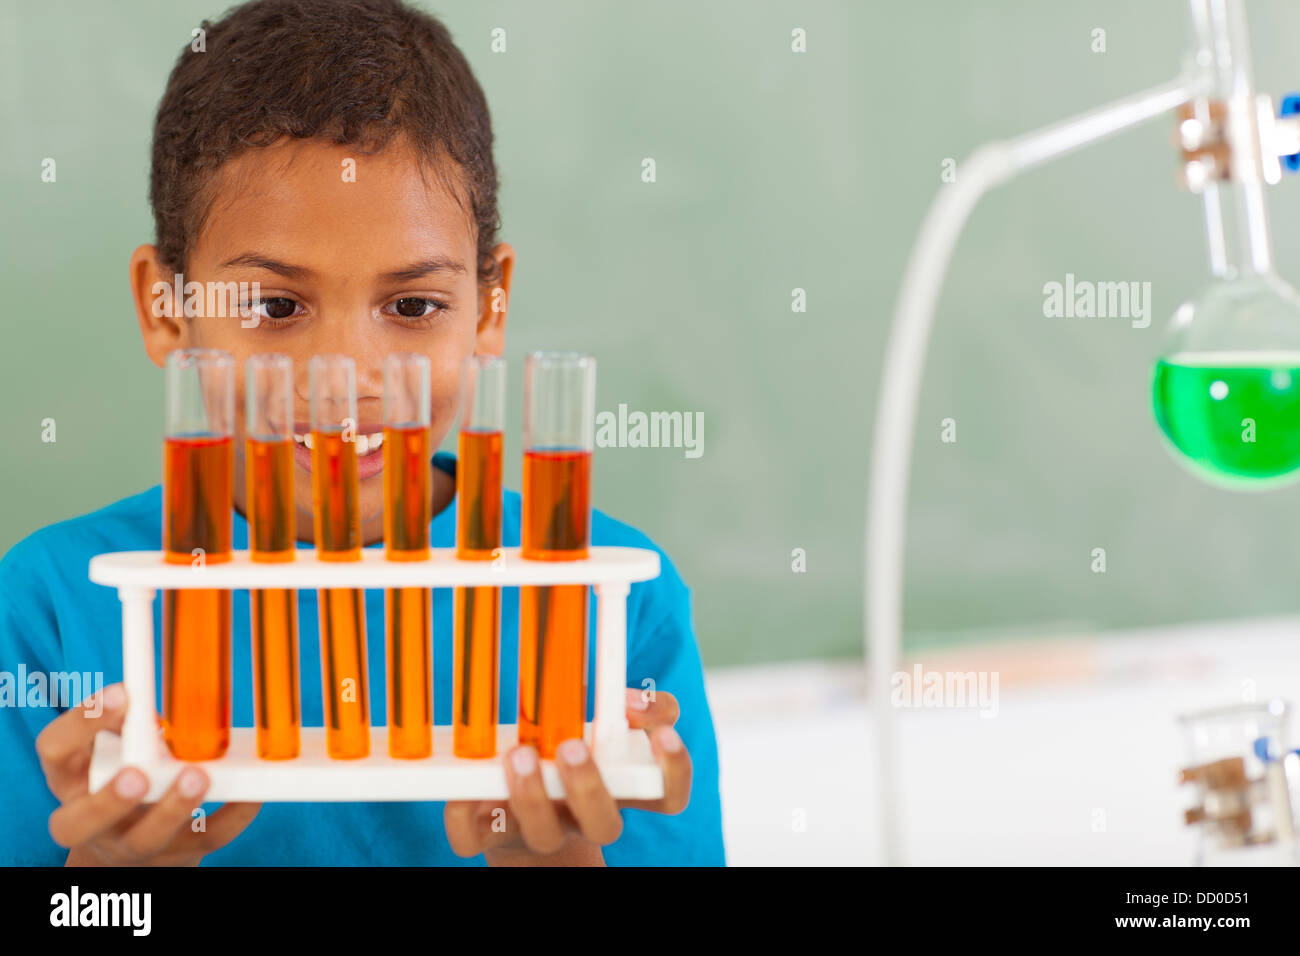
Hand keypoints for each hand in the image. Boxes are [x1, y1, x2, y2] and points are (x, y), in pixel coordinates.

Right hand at [36, 683, 260, 865]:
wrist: (131, 846)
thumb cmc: (124, 776)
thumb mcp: (113, 747)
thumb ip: (129, 721)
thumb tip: (163, 686)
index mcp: (71, 779)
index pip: (54, 750)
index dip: (81, 723)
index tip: (123, 692)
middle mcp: (92, 821)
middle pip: (80, 822)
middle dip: (109, 799)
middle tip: (137, 774)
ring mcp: (134, 844)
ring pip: (145, 838)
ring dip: (172, 810)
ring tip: (196, 778)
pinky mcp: (180, 854)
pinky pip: (208, 839)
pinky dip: (232, 815)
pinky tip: (250, 794)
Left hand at [444, 688, 690, 864]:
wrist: (518, 796)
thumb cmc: (570, 743)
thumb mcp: (607, 720)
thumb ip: (639, 705)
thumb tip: (633, 699)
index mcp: (622, 790)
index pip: (669, 797)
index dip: (674, 773)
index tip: (663, 736)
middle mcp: (585, 819)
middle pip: (605, 826)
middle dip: (589, 787)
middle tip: (572, 746)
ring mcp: (538, 831)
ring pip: (542, 833)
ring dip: (532, 794)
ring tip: (520, 753)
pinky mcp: (488, 835)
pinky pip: (472, 839)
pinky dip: (464, 814)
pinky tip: (468, 788)